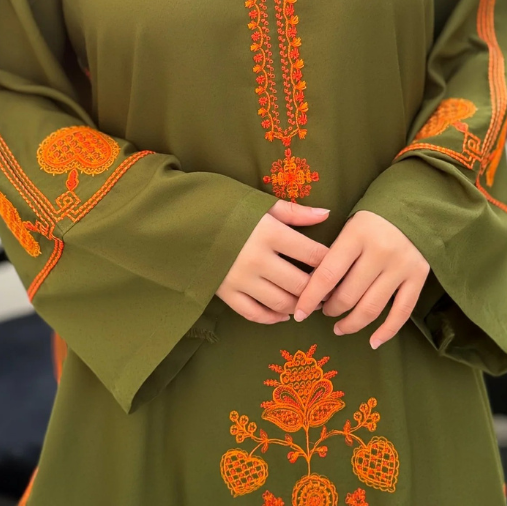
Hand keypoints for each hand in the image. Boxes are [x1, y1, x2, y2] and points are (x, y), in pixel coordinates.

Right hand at [216, 199, 329, 322]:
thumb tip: (326, 214)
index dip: (330, 262)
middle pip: (301, 284)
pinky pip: (254, 314)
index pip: (313, 254)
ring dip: (299, 306)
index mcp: (269, 233)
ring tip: (308, 302)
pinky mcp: (226, 293)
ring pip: (281, 302)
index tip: (338, 266)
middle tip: (328, 291)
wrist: (183, 220)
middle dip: (319, 290)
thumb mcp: (260, 203)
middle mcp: (257, 259)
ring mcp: (241, 279)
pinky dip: (272, 318)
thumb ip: (294, 212)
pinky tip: (283, 314)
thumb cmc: (224, 207)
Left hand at [293, 210, 429, 347]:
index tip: (299, 313)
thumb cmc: (371, 220)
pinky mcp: (419, 277)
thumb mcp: (348, 225)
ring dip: (352, 323)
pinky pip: (402, 312)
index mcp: (356, 235)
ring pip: (372, 307)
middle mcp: (380, 251)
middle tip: (324, 312)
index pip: (327, 274)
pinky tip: (373, 341)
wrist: (412, 207)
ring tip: (339, 327)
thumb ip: (333, 253)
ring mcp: (401, 266)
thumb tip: (314, 290)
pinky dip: (387, 331)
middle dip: (331, 309)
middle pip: (349, 295)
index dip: (310, 298)